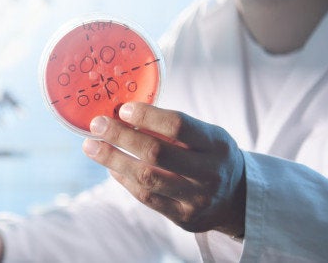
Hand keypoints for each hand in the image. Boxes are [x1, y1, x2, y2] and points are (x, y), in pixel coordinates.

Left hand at [82, 102, 245, 236]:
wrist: (237, 199)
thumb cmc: (210, 156)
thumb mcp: (205, 136)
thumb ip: (172, 127)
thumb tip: (123, 113)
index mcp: (217, 144)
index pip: (178, 125)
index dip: (147, 115)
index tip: (122, 109)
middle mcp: (209, 173)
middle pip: (156, 153)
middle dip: (121, 136)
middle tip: (96, 125)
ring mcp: (197, 198)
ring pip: (146, 178)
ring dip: (112, 160)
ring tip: (90, 147)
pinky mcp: (183, 217)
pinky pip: (146, 197)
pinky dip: (124, 180)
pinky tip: (110, 168)